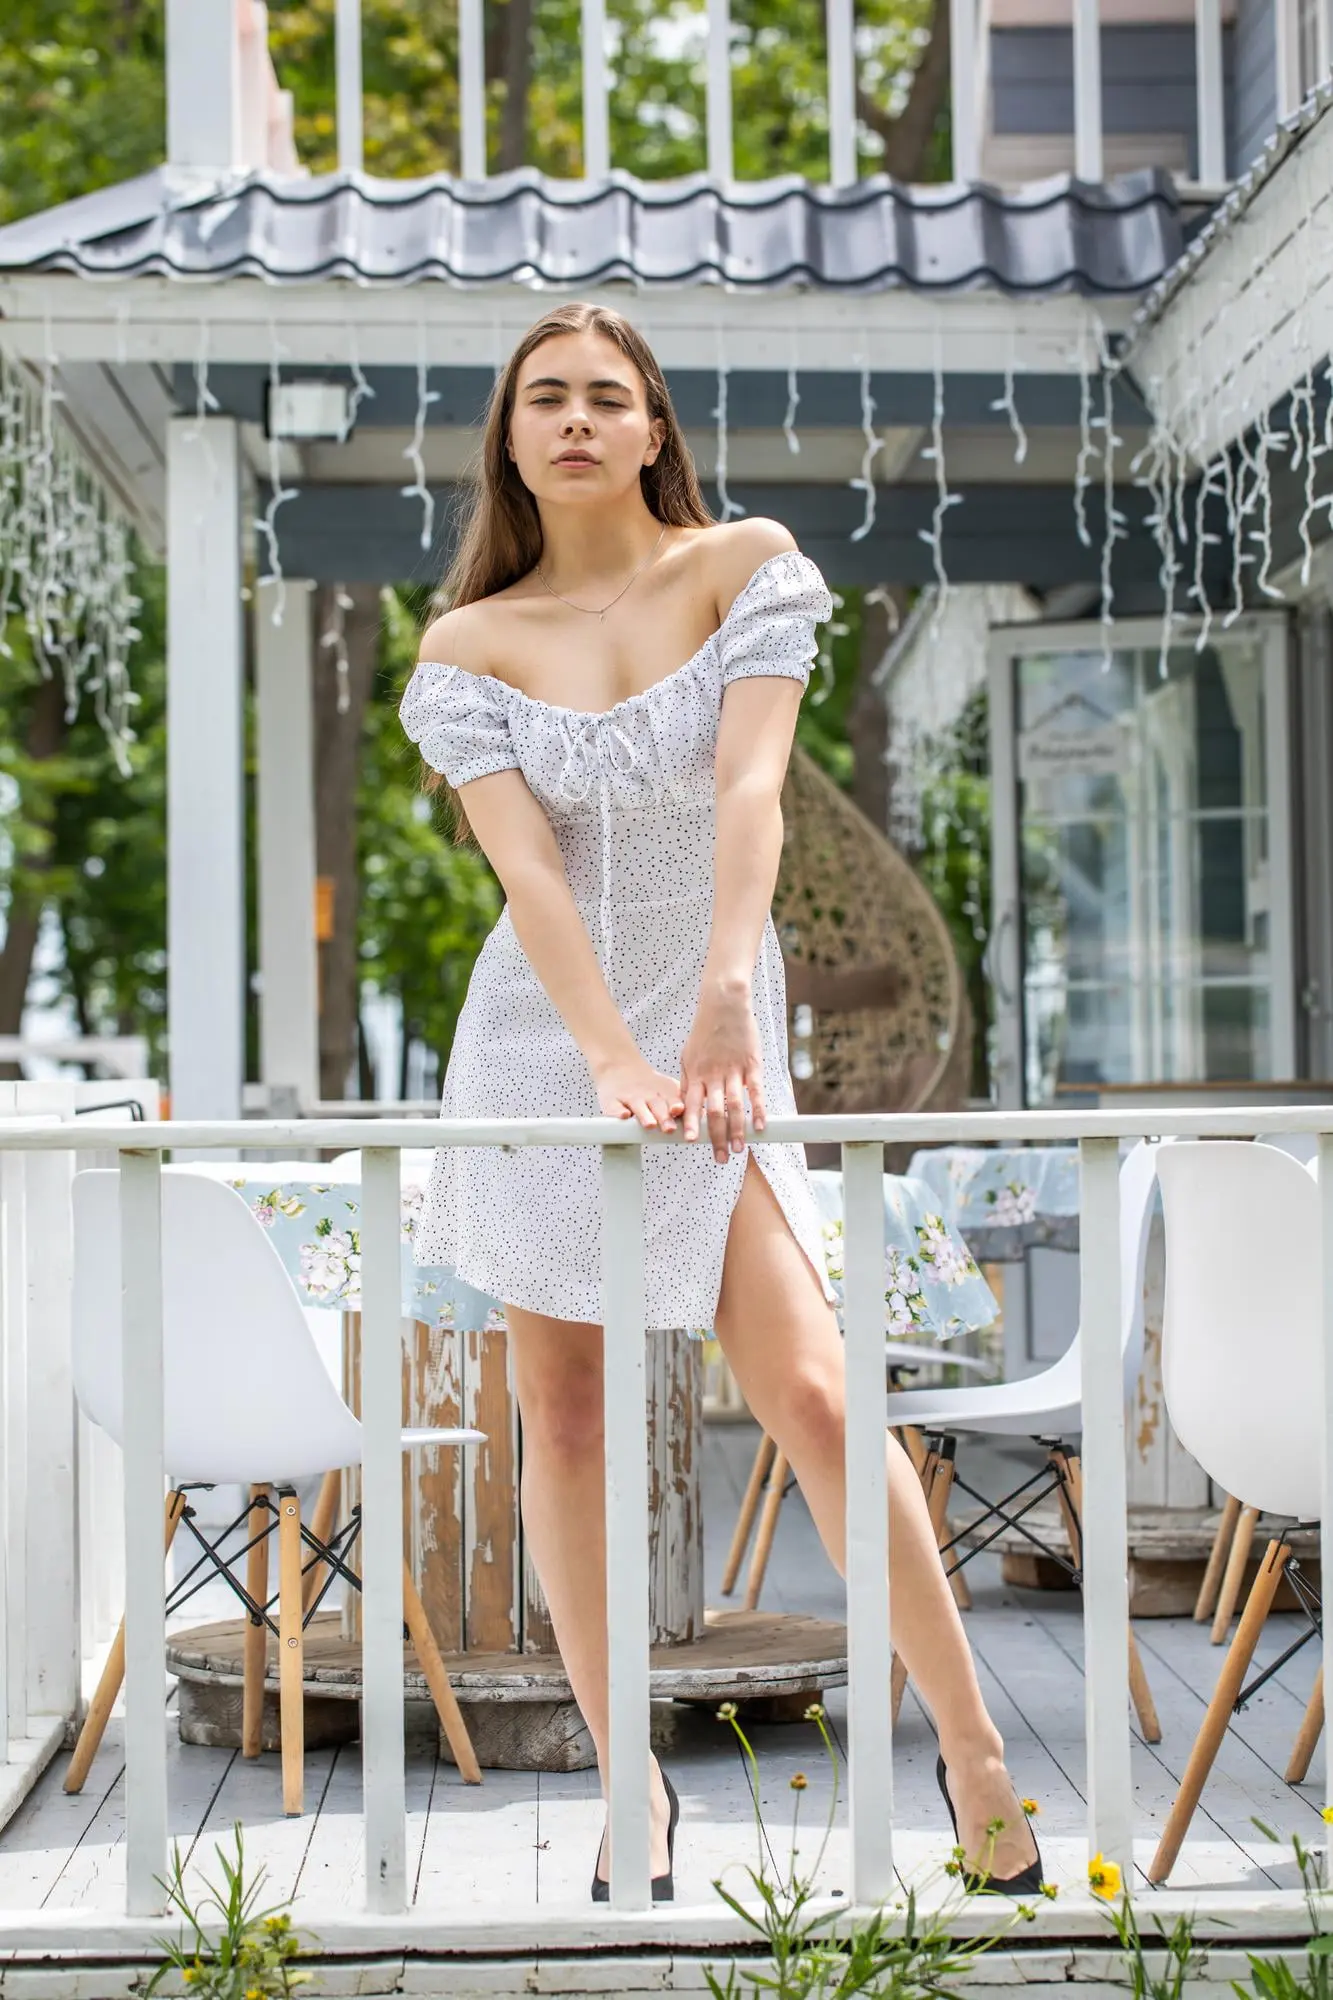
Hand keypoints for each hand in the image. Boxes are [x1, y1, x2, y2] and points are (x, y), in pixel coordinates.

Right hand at [592, 1053, 684, 1132]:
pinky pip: (614, 1108)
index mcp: (663, 1093)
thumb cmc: (647, 1085)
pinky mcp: (611, 1102)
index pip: (672, 1101)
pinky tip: (623, 1116)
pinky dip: (618, 1112)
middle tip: (669, 1127)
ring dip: (645, 1116)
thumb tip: (702, 1115)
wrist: (619, 1066)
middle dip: (664, 1117)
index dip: (677, 1106)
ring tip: (650, 1124)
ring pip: (638, 1107)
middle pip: (656, 1106)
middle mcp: (647, 1096)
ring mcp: (629, 1099)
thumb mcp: (667, 1089)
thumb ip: (683, 1102)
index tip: (680, 1111)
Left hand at [680, 984, 766, 1163]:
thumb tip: (685, 1106)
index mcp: (696, 1075)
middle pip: (714, 1112)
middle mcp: (713, 1076)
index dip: (692, 1125)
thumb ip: (688, 1082)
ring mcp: (733, 1071)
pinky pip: (755, 1091)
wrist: (723, 1005)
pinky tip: (761, 1126)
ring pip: (734, 1106)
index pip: (693, 1105)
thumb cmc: (704, 1032)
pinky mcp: (751, 1065)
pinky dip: (758, 1110)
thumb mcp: (687, 1056)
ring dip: (737, 1130)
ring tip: (739, 1149)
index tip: (692, 1142)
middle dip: (717, 1137)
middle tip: (721, 1158)